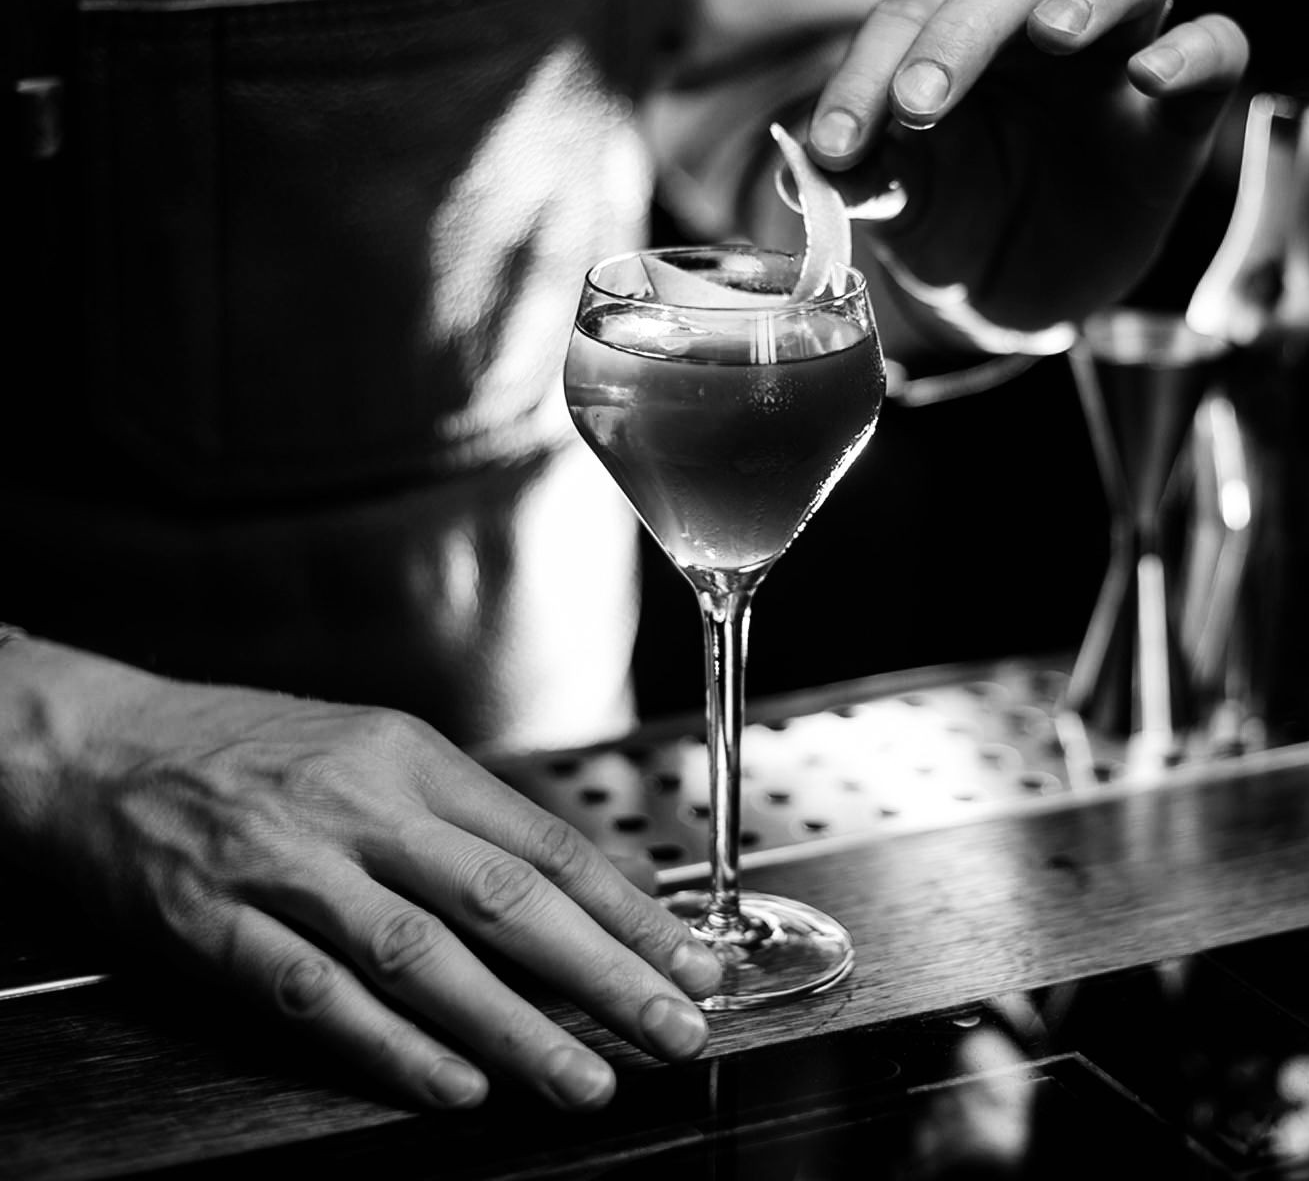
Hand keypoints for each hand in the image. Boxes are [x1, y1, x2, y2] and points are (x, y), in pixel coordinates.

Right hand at [6, 638, 720, 1110]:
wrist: (101, 744)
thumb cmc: (249, 748)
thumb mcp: (371, 748)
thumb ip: (464, 813)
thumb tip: (570, 877)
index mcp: (408, 757)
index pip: (540, 841)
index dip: (624, 908)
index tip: (687, 956)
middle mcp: (360, 805)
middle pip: (502, 897)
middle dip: (601, 972)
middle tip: (672, 1025)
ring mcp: (289, 866)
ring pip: (422, 954)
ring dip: (513, 1025)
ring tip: (583, 1078)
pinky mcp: (219, 925)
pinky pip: (317, 994)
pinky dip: (391, 1045)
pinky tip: (453, 1084)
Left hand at [806, 0, 1249, 328]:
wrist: (1011, 295)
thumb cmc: (952, 226)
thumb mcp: (899, 210)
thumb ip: (859, 180)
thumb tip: (801, 166)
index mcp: (950, 41)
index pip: (906, 22)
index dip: (864, 76)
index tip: (834, 147)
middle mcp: (1033, 33)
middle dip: (958, 34)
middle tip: (919, 103)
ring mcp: (1113, 63)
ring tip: (1052, 32)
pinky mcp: (1175, 117)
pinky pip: (1218, 46)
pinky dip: (1193, 48)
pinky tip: (1152, 73)